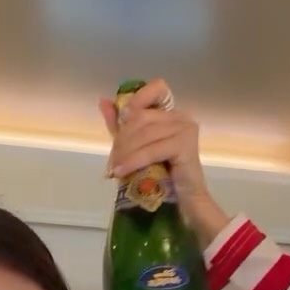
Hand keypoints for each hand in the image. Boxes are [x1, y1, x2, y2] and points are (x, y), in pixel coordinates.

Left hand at [99, 78, 210, 216]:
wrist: (184, 201)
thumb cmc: (161, 176)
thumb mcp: (135, 147)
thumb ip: (120, 125)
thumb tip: (103, 101)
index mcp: (171, 113)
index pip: (156, 89)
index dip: (136, 101)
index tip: (121, 123)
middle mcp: (181, 116)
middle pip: (142, 118)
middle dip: (122, 139)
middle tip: (113, 161)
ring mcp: (186, 128)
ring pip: (145, 134)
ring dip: (125, 152)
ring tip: (115, 169)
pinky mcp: (186, 145)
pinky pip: (152, 150)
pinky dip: (134, 161)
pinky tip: (122, 172)